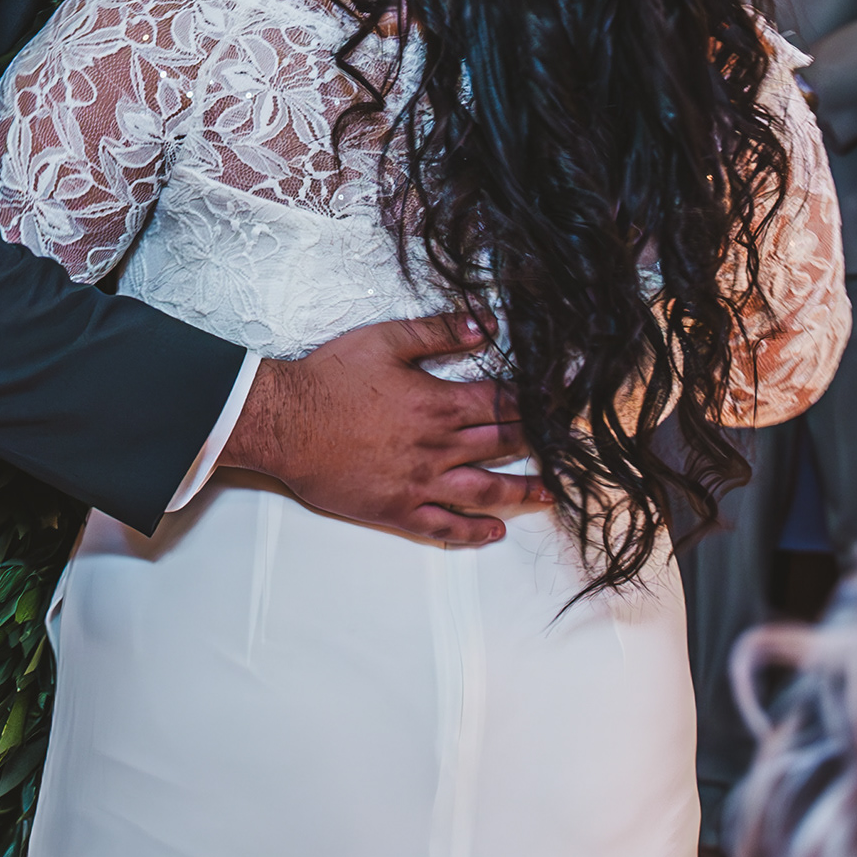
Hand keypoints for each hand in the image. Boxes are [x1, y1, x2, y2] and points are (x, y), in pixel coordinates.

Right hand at [225, 314, 552, 548]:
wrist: (283, 423)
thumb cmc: (329, 378)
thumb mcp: (385, 340)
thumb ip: (439, 332)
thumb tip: (486, 324)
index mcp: (438, 402)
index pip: (505, 400)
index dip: (540, 397)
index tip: (568, 395)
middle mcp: (438, 446)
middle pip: (504, 445)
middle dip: (543, 443)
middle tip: (573, 447)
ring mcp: (420, 482)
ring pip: (485, 490)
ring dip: (522, 491)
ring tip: (550, 493)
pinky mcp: (398, 509)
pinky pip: (444, 527)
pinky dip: (473, 532)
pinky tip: (493, 531)